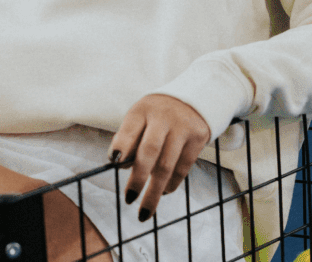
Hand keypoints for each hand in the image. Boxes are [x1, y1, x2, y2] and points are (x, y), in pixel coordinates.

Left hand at [108, 94, 210, 221]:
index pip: (130, 128)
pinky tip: (163, 192)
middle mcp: (163, 117)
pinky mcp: (197, 139)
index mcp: (143, 110)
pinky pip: (183, 168)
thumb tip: (119, 166)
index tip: (114, 162)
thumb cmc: (157, 115)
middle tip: (129, 199)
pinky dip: (171, 184)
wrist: (193, 100)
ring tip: (145, 210)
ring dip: (154, 191)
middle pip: (150, 151)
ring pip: (167, 165)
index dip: (122, 145)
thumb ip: (129, 138)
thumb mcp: (140, 117)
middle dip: (138, 178)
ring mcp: (182, 128)